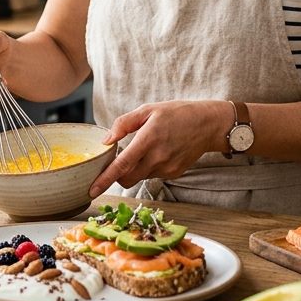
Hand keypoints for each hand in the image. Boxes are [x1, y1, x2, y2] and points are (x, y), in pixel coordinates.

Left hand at [88, 100, 230, 196]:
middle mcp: (157, 157)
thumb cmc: (177, 114)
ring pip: (140, 177)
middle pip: (127, 179)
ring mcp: (167, 168)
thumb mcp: (148, 110)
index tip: (92, 190)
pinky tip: (159, 152)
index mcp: (148, 139)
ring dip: (135, 169)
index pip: (121, 165)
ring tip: (147, 148)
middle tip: (118, 161)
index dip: (105, 180)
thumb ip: (124, 124)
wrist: (208, 124)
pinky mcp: (174, 173)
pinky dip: (149, 168)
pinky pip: (153, 175)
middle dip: (117, 175)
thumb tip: (106, 140)